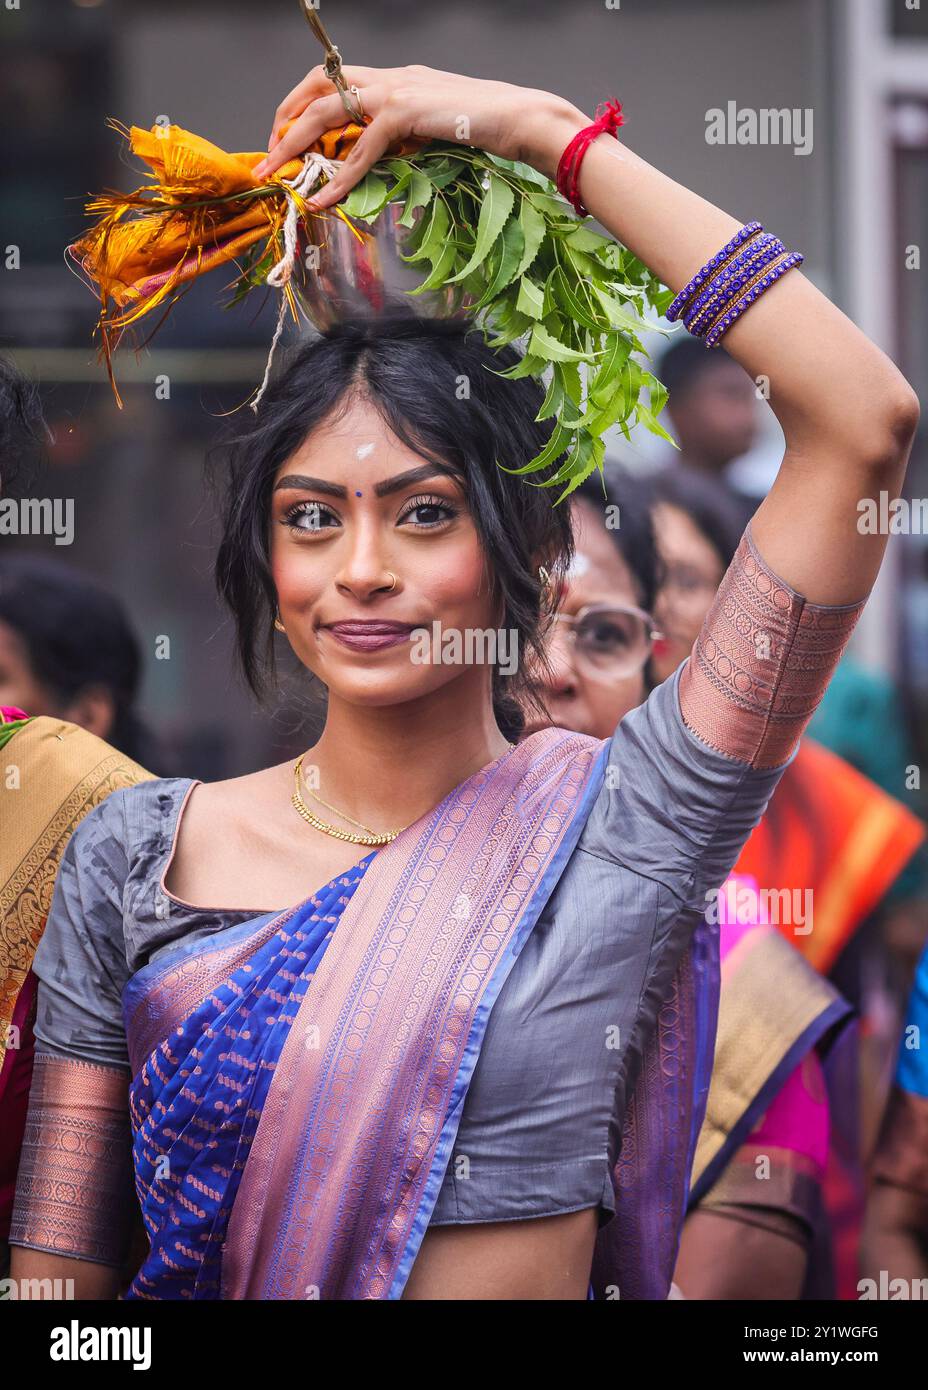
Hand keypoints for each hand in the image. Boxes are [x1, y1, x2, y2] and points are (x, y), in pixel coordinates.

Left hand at [253, 63, 586, 209]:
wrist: (521, 117)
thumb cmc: (488, 129)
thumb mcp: (435, 131)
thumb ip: (405, 139)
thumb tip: (379, 164)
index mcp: (395, 79)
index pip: (334, 82)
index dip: (302, 108)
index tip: (287, 140)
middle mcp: (389, 77)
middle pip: (317, 86)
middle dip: (284, 120)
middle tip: (268, 157)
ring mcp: (396, 91)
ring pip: (327, 111)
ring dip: (296, 144)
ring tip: (278, 175)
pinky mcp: (407, 112)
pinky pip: (362, 147)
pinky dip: (340, 175)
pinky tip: (326, 197)